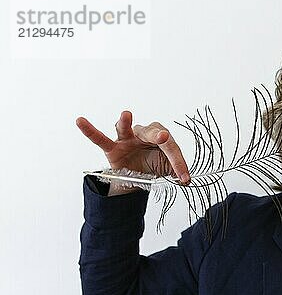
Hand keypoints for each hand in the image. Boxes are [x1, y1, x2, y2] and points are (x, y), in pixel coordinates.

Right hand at [76, 110, 190, 184]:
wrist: (138, 174)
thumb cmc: (154, 164)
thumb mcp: (168, 168)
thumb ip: (177, 171)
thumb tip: (187, 179)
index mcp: (161, 138)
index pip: (171, 147)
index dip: (178, 162)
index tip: (185, 177)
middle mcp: (145, 134)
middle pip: (153, 132)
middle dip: (160, 136)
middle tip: (164, 138)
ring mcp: (127, 139)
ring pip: (126, 128)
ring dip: (126, 121)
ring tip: (126, 115)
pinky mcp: (112, 148)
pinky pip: (99, 138)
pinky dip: (90, 130)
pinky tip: (81, 121)